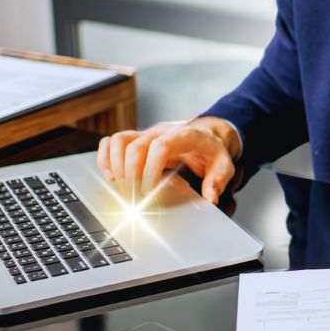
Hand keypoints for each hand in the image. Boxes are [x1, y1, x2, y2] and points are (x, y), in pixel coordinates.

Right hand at [96, 117, 239, 203]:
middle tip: (136, 197)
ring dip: (115, 165)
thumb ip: (218, 181)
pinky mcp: (136, 140)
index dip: (150, 168)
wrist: (205, 134)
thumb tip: (210, 199)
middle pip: (136, 145)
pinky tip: (111, 177)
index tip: (149, 191)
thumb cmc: (212, 151)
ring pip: (119, 140)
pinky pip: (112, 141)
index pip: (161, 145)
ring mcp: (147, 134)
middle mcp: (161, 131)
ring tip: (121, 187)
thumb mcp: (224, 164)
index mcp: (184, 135)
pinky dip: (105, 158)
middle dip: (132, 174)